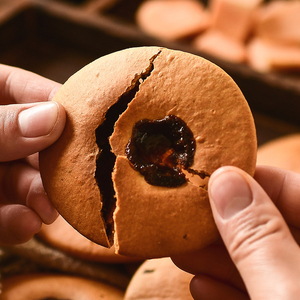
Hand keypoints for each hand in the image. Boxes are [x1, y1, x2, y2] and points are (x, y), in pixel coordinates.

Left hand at [0, 64, 65, 244]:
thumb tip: (53, 118)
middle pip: (35, 142)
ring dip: (39, 197)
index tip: (92, 122)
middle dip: (54, 162)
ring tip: (47, 211)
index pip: (27, 91)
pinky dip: (16, 222)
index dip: (60, 104)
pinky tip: (26, 225)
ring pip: (25, 180)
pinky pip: (6, 212)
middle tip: (76, 177)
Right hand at [172, 165, 299, 298]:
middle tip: (186, 214)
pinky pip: (259, 295)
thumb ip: (256, 235)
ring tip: (182, 250)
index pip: (294, 189)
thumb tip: (224, 180)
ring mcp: (299, 289)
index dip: (251, 179)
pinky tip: (201, 285)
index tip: (210, 177)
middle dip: (224, 223)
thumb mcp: (287, 292)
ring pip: (261, 263)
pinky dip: (228, 290)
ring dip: (218, 258)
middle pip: (271, 227)